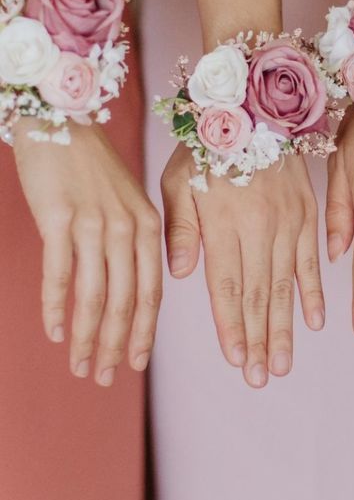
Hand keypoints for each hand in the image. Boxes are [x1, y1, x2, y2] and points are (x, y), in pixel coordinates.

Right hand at [13, 120, 161, 385]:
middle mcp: (126, 228)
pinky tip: (55, 332)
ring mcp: (93, 224)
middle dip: (117, 345)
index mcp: (147, 226)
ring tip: (80, 366)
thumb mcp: (125, 202)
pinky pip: (60, 275)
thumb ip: (131, 243)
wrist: (61, 122)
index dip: (143, 332)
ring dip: (88, 337)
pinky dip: (57, 308)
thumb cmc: (91, 167)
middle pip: (126, 302)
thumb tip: (127, 290)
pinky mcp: (59, 220)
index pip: (152, 292)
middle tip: (105, 377)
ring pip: (95, 297)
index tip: (135, 364)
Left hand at [161, 145, 323, 387]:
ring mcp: (289, 222)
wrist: (256, 105)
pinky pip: (312, 260)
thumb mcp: (179, 179)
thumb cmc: (209, 145)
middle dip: (260, 340)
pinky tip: (314, 321)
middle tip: (261, 376)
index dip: (232, 326)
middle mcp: (261, 227)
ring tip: (282, 362)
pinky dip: (313, 292)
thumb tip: (183, 273)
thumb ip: (181, 227)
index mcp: (225, 222)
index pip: (228, 286)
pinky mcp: (309, 213)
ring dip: (285, 327)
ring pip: (286, 284)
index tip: (237, 360)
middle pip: (259, 294)